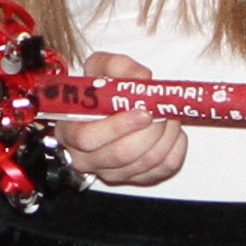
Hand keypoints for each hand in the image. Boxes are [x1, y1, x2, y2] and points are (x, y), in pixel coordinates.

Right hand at [52, 53, 185, 188]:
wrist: (108, 106)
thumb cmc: (101, 88)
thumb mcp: (101, 67)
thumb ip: (119, 67)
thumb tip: (142, 79)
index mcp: (69, 130)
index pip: (88, 138)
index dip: (117, 126)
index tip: (142, 112)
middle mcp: (87, 158)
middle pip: (121, 154)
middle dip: (150, 130)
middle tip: (163, 110)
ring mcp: (112, 172)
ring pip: (145, 162)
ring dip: (166, 137)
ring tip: (169, 115)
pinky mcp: (136, 178)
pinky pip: (163, 169)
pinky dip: (175, 149)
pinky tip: (173, 132)